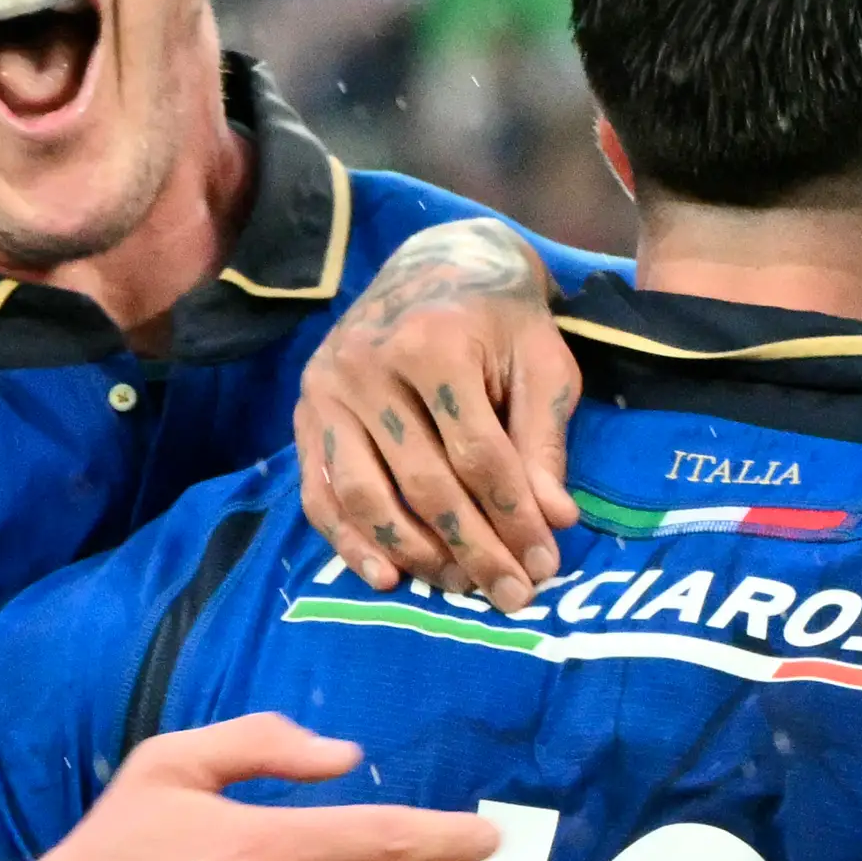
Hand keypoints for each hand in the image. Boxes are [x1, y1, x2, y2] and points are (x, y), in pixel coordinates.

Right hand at [292, 221, 580, 612]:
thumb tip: (556, 520)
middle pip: (425, 484)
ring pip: (367, 496)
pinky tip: (387, 576)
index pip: (479, 456)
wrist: (435, 265)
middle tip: (512, 595)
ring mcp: (328, 390)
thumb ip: (544, 441)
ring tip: (461, 587)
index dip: (515, 518)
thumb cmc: (501, 320)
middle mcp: (369, 365)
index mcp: (434, 344)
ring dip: (416, 554)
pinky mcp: (305, 413)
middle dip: (475, 549)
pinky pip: (321, 491)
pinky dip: (350, 541)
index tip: (546, 564)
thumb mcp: (541, 364)